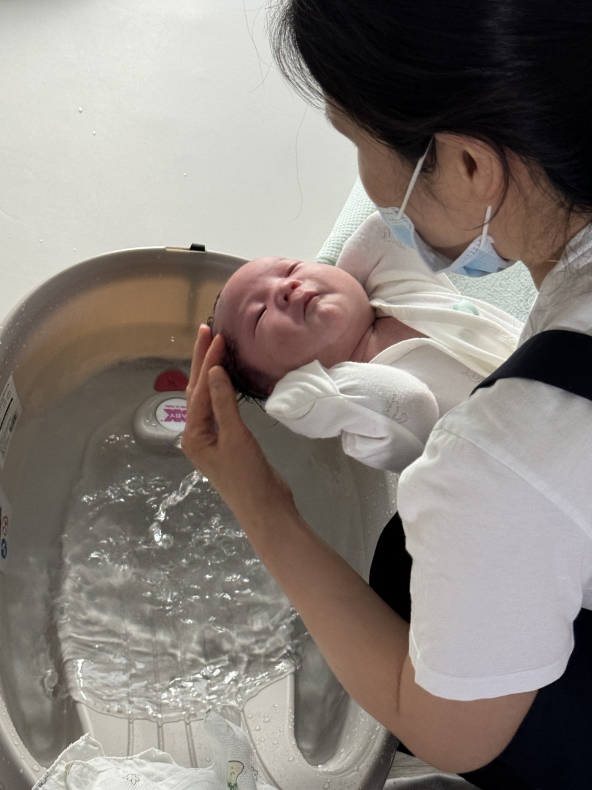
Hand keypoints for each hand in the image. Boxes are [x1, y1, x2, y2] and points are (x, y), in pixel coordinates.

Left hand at [182, 326, 296, 525]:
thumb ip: (223, 403)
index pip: (199, 390)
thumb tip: (215, 371)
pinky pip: (219, 407)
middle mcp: (197, 434)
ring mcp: (211, 438)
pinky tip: (227, 377)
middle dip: (203, 360)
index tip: (218, 336)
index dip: (209, 362)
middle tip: (207, 330)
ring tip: (214, 347)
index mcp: (193, 435)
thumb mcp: (236, 437)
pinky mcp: (227, 442)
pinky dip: (222, 389)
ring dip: (211, 372)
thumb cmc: (248, 476)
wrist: (265, 508)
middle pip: (197, 391)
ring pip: (207, 398)